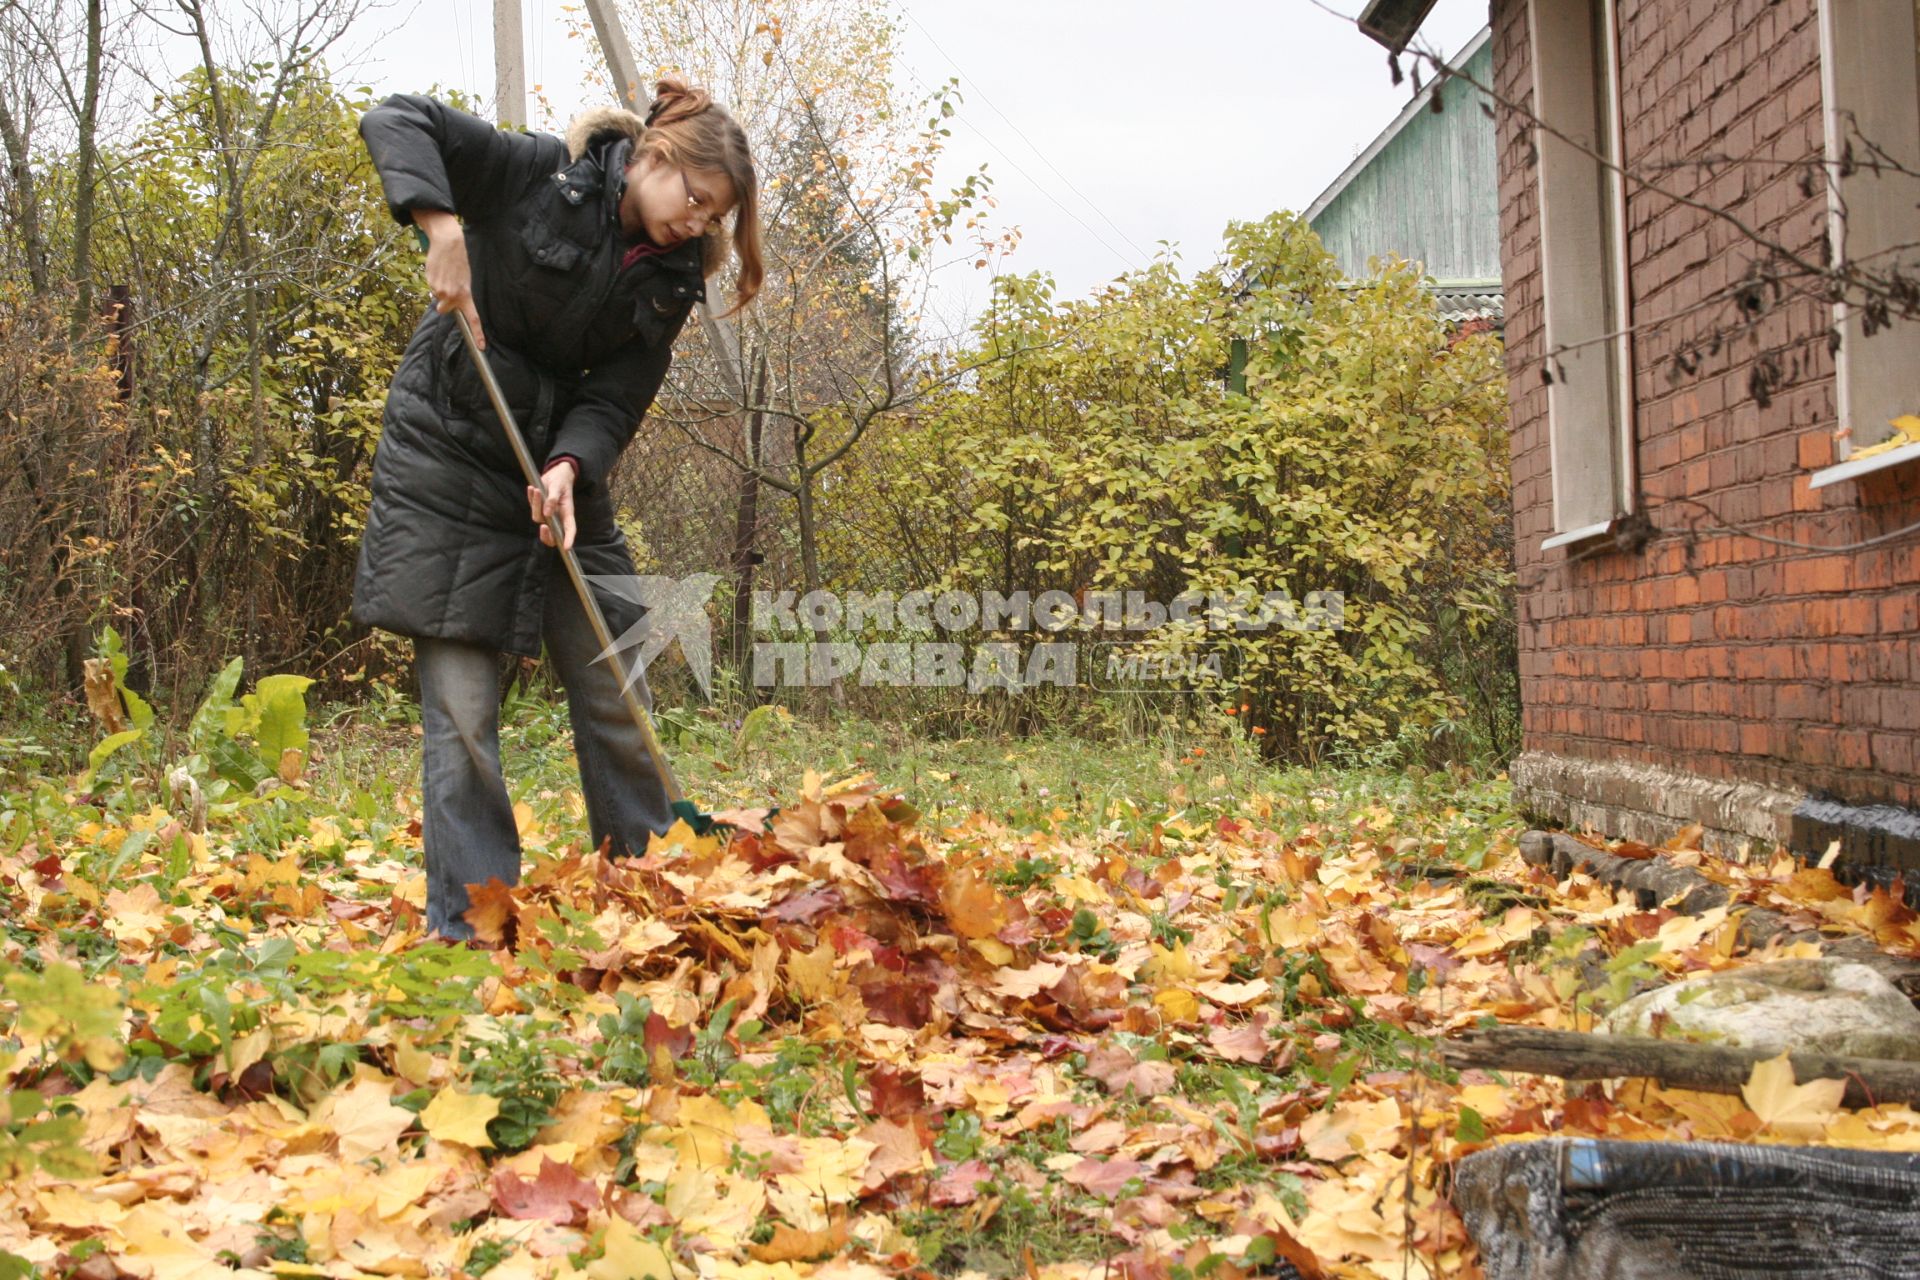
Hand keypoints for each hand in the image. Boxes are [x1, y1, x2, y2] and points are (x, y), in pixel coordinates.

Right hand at [416, 209, 484, 350]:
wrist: (447, 240)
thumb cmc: (462, 257)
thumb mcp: (469, 276)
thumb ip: (464, 293)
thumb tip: (458, 303)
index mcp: (465, 294)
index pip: (473, 318)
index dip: (477, 334)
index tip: (481, 347)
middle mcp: (451, 295)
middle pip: (444, 309)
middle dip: (445, 302)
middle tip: (450, 286)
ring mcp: (439, 289)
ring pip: (438, 296)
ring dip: (441, 289)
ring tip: (447, 273)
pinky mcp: (430, 281)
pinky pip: (432, 287)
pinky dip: (435, 281)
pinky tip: (440, 269)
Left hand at [528, 459, 576, 549]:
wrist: (556, 473)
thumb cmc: (561, 480)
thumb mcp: (559, 487)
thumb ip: (553, 499)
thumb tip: (547, 513)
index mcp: (567, 513)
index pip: (569, 529)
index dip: (569, 539)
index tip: (567, 548)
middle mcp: (557, 516)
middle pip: (552, 534)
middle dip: (546, 535)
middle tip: (543, 527)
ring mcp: (547, 513)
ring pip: (538, 518)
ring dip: (535, 505)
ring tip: (536, 490)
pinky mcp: (538, 507)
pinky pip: (532, 507)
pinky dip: (531, 498)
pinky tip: (532, 488)